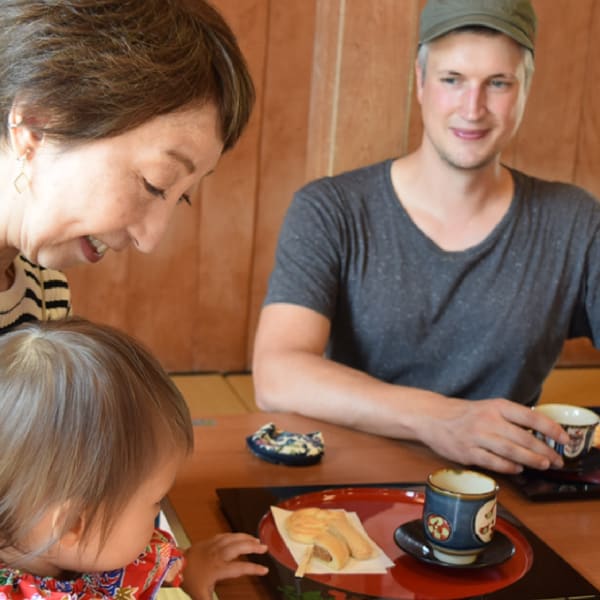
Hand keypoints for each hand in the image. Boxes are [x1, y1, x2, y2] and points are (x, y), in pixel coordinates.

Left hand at [180, 533, 267, 599]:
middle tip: (264, 547)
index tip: (265, 570)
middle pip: (240, 547)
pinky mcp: (210, 540)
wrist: (174, 565)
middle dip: (254, 546)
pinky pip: (226, 535)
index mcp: (219, 568)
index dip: (254, 569)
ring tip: (256, 540)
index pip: (241, 568)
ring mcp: (215, 545)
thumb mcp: (201, 596)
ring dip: (247, 538)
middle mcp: (219, 554)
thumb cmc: (189, 580)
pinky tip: (240, 536)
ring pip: (234, 538)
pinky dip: (236, 535)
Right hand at [419, 397, 569, 473]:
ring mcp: (477, 437)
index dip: (551, 429)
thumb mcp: (488, 407)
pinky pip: (494, 463)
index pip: (530, 418)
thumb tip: (537, 434)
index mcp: (496, 406)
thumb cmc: (464, 413)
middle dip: (544, 451)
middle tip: (556, 460)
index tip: (564, 439)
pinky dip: (509, 468)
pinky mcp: (468, 452)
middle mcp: (488, 420)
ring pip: (511, 452)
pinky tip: (518, 469)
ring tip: (543, 465)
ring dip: (531, 461)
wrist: (432, 416)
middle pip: (524, 438)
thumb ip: (509, 418)